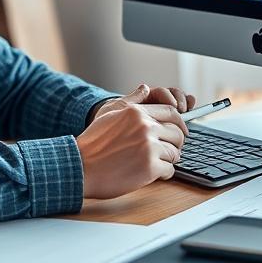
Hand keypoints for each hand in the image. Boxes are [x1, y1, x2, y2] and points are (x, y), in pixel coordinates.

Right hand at [77, 83, 194, 198]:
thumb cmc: (92, 143)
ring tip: (156, 163)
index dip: (179, 123)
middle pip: (177, 133)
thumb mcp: (109, 113)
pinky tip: (151, 173)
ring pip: (175, 153)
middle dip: (176, 143)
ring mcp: (149, 147)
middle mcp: (146, 127)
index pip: (172, 113)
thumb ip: (131, 100)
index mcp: (137, 113)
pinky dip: (164, 173)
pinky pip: (169, 170)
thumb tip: (145, 88)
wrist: (81, 167)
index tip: (181, 131)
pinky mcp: (150, 168)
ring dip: (169, 159)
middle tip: (169, 151)